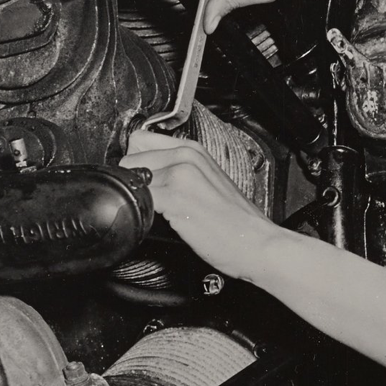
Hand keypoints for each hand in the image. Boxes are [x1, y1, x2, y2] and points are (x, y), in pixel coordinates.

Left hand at [120, 130, 276, 280]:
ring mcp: (181, 174)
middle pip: (128, 161)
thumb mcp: (207, 183)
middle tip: (154, 204)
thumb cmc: (236, 223)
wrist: (257, 244)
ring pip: (130, 181)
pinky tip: (160, 224)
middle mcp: (186, 156)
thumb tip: (146, 175)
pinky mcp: (176, 197)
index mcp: (193, 150)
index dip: (135, 164)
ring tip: (160, 215)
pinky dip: (140, 214)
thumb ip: (179, 171)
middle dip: (133, 183)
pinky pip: (137, 199)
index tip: (144, 181)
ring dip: (137, 200)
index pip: (138, 141)